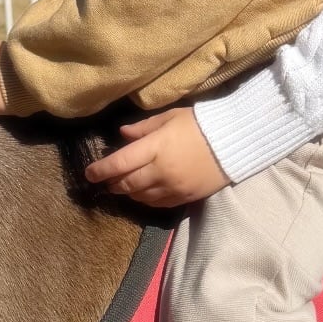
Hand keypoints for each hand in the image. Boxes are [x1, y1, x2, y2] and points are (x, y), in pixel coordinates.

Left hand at [83, 107, 229, 206]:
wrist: (234, 142)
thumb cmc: (200, 124)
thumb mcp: (170, 117)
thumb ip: (143, 128)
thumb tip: (122, 134)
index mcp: (155, 147)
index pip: (119, 163)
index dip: (100, 170)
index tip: (88, 174)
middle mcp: (161, 171)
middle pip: (127, 183)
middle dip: (113, 183)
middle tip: (106, 180)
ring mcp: (173, 187)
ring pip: (140, 197)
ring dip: (128, 192)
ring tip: (124, 186)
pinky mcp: (185, 197)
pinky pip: (158, 204)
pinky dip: (146, 200)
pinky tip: (144, 193)